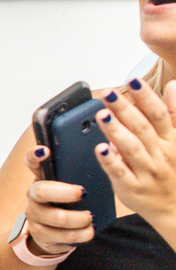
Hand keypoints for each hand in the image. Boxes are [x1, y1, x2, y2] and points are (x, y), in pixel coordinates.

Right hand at [20, 142, 92, 254]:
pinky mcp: (41, 234)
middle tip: (83, 193)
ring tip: (90, 217)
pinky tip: (89, 230)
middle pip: (41, 190)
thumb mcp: (70, 184)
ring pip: (57, 218)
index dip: (34, 155)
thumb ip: (80, 170)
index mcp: (42, 177)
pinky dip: (83, 234)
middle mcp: (33, 195)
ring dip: (80, 219)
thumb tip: (108, 149)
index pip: (31, 161)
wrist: (52, 232)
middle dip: (65, 192)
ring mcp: (35, 215)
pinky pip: (65, 237)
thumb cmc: (67, 202)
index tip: (45, 150)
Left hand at [93, 79, 175, 225]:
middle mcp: (160, 155)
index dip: (146, 97)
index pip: (159, 115)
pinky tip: (101, 148)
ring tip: (102, 115)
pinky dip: (110, 160)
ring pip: (131, 149)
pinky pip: (120, 173)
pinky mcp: (131, 188)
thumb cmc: (174, 171)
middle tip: (108, 94)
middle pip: (142, 128)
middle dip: (125, 109)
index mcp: (171, 141)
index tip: (133, 81)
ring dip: (116, 131)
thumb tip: (172, 85)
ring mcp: (146, 172)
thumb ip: (175, 114)